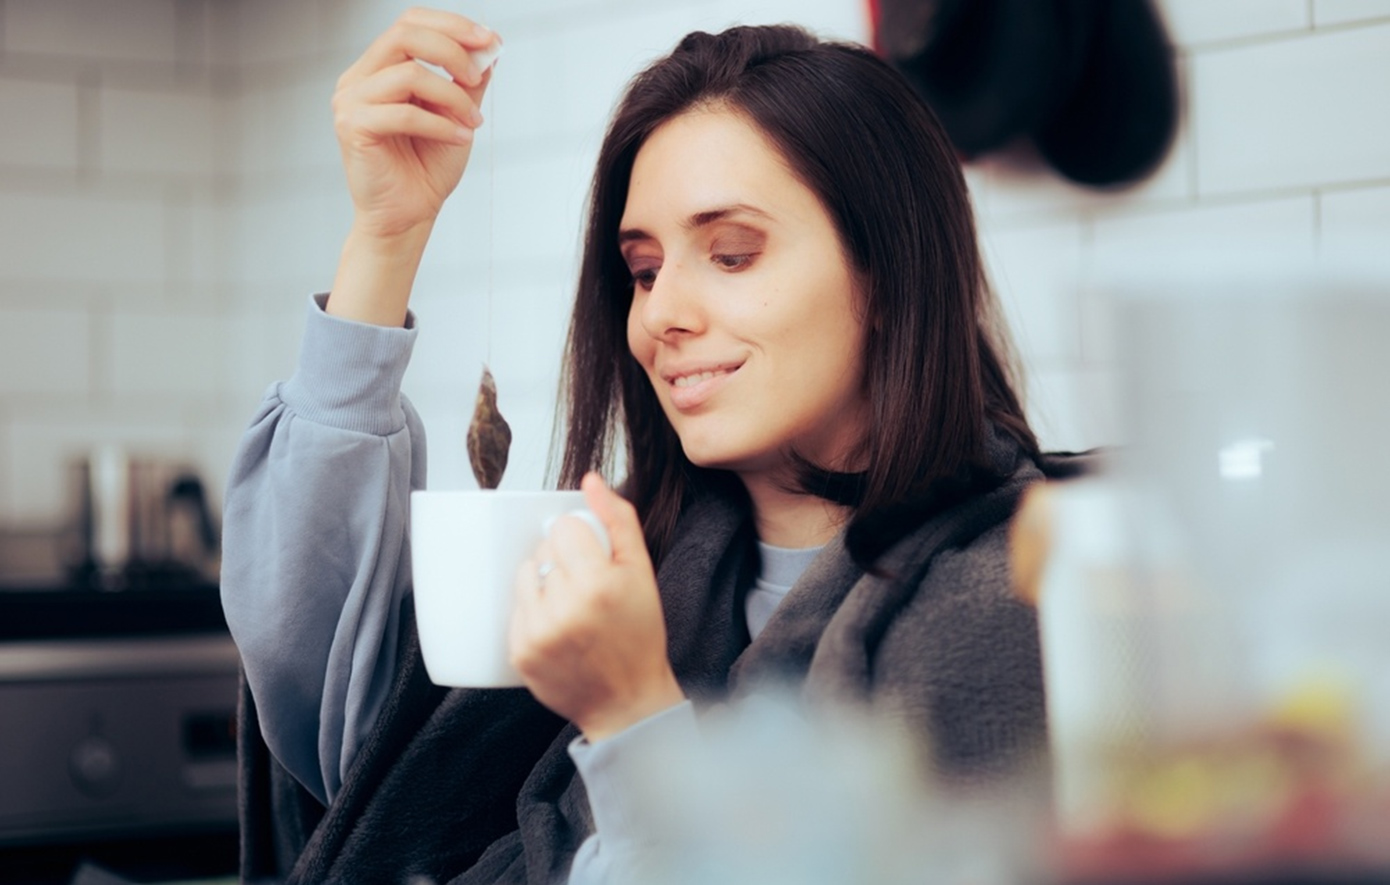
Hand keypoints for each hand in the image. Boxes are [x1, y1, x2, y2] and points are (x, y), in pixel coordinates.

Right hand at [332, 7, 496, 238]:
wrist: (408, 216)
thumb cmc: (426, 169)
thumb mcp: (457, 115)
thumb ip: (468, 82)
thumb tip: (490, 48)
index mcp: (380, 69)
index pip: (410, 23)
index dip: (451, 25)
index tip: (490, 40)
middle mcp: (360, 78)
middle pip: (404, 34)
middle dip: (452, 49)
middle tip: (479, 77)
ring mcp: (351, 100)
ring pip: (410, 73)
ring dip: (452, 96)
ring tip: (474, 121)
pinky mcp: (353, 127)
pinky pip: (405, 113)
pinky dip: (441, 124)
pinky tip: (461, 137)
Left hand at [509, 474, 685, 740]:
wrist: (627, 701)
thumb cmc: (639, 635)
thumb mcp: (642, 572)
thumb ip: (618, 520)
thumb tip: (590, 480)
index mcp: (598, 584)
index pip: (564, 528)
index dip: (581, 540)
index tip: (595, 562)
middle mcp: (564, 607)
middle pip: (544, 550)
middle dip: (564, 562)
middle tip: (587, 590)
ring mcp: (538, 631)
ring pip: (526, 575)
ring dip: (544, 583)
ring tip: (570, 608)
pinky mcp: (520, 651)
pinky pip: (516, 607)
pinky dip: (534, 611)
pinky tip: (559, 629)